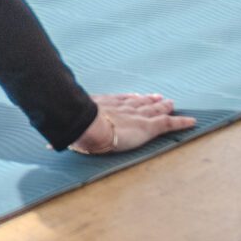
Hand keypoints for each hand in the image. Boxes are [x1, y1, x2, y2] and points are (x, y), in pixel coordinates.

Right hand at [67, 92, 195, 154]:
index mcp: (107, 106)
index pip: (123, 100)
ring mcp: (138, 115)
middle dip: (150, 100)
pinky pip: (170, 124)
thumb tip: (49, 144)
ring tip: (171, 103)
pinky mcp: (150, 126)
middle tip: (159, 97)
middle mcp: (124, 107)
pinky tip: (192, 122)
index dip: (132, 98)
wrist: (88, 127)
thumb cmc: (77, 128)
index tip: (137, 96)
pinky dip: (182, 123)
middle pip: (141, 102)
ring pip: (156, 109)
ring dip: (164, 107)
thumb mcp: (72, 128)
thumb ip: (65, 134)